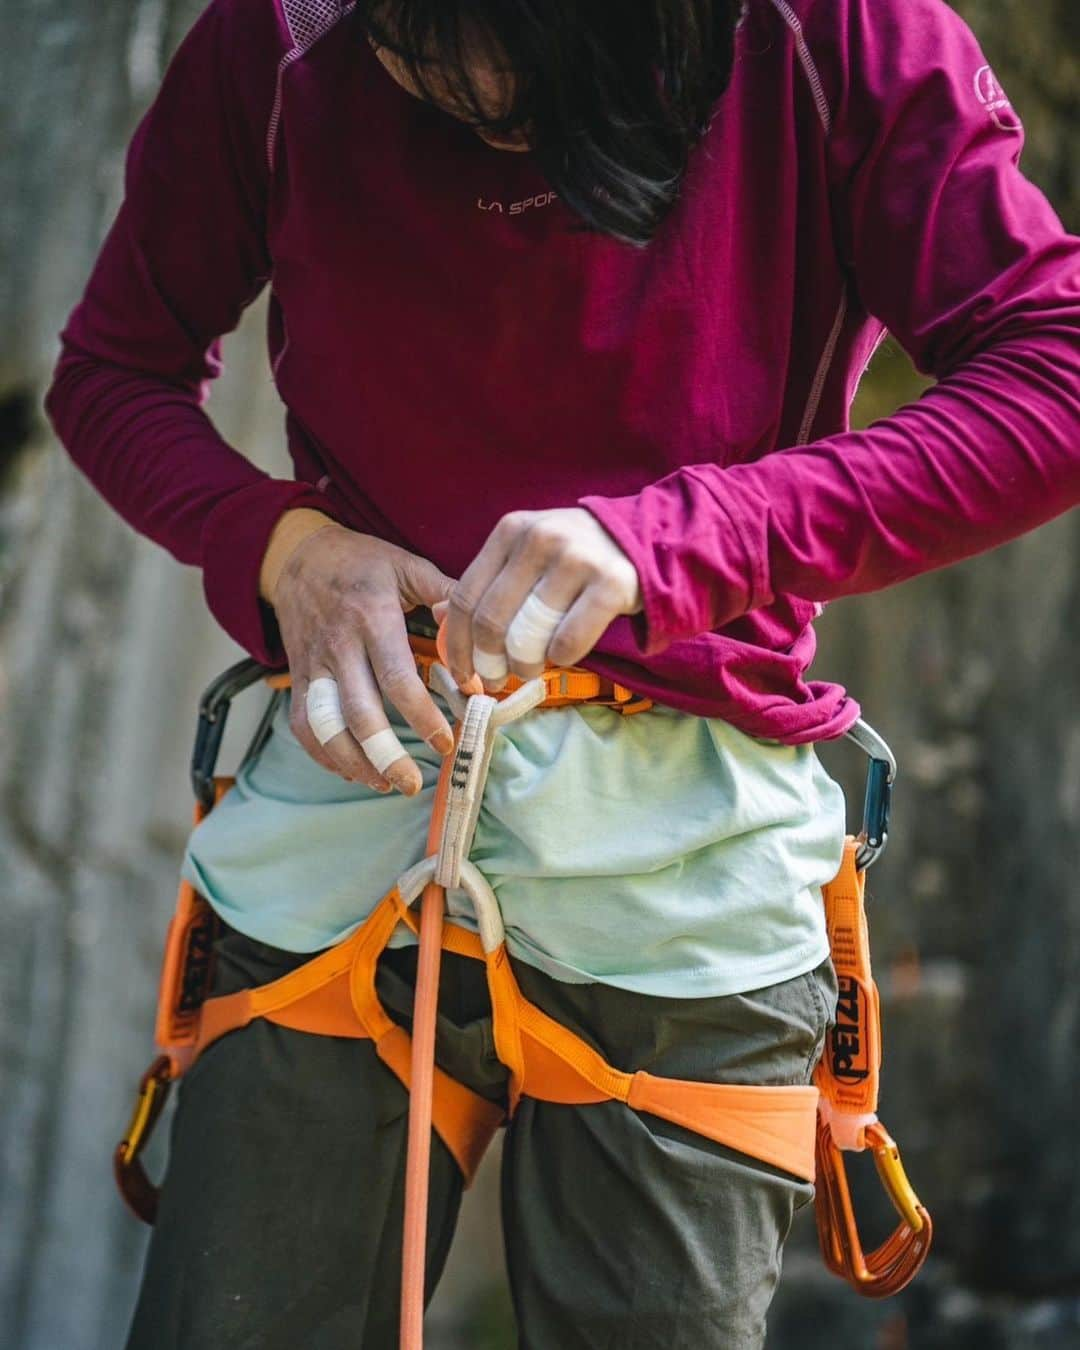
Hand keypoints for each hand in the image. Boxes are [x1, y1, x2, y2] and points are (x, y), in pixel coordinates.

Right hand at [270, 522, 456, 793]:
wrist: (296, 555)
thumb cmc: (360, 563)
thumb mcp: (405, 565)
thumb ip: (444, 594)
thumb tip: (478, 628)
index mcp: (371, 618)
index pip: (396, 679)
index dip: (422, 716)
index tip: (446, 740)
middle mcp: (339, 647)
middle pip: (359, 714)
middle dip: (387, 755)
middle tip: (414, 783)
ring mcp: (314, 666)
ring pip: (326, 727)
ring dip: (354, 763)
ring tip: (386, 784)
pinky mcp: (297, 678)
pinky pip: (303, 725)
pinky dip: (324, 754)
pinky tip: (353, 771)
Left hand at [441, 507, 642, 688]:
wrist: (650, 540)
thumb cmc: (579, 556)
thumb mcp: (528, 554)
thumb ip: (488, 580)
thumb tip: (437, 614)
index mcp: (511, 530)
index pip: (465, 596)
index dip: (457, 644)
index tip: (460, 673)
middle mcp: (540, 538)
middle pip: (491, 621)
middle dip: (488, 662)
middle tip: (496, 679)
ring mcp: (577, 559)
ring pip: (527, 636)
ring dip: (524, 665)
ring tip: (530, 669)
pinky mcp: (611, 584)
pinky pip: (568, 643)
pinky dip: (561, 659)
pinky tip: (564, 655)